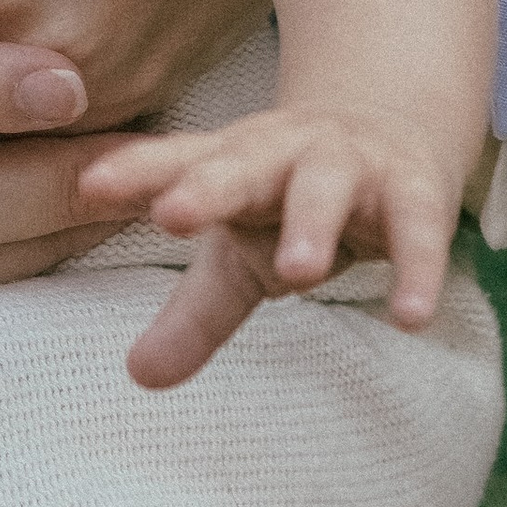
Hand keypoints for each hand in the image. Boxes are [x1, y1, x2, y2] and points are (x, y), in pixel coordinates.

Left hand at [78, 101, 464, 386]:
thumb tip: (137, 377)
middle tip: (173, 213)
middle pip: (241, 164)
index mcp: (231, 162)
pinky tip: (410, 318)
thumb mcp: (241, 255)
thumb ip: (193, 314)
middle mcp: (284, 152)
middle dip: (208, 186)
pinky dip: (416, 270)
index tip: (89, 186)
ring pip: (325, 186)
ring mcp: (350, 164)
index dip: (134, 172)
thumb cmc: (291, 200)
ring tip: (299, 273)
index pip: (175, 162)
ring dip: (312, 224)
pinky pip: (418, 230)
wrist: (396, 129)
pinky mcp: (414, 190)